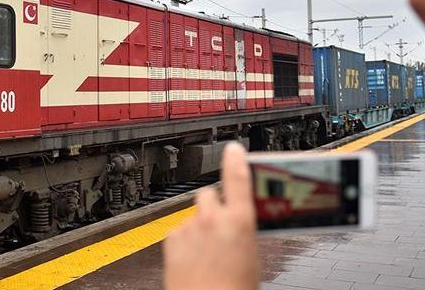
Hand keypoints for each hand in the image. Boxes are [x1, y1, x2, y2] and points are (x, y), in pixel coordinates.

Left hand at [163, 142, 258, 289]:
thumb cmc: (234, 288)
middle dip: (214, 206)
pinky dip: (186, 240)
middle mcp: (212, 218)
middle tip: (221, 226)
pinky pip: (180, 230)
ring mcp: (189, 227)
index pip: (237, 177)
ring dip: (200, 226)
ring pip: (194, 215)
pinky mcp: (171, 238)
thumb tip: (240, 224)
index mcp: (239, 220)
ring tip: (208, 252)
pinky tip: (194, 259)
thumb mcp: (252, 255)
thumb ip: (243, 231)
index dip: (235, 159)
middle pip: (210, 195)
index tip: (233, 149)